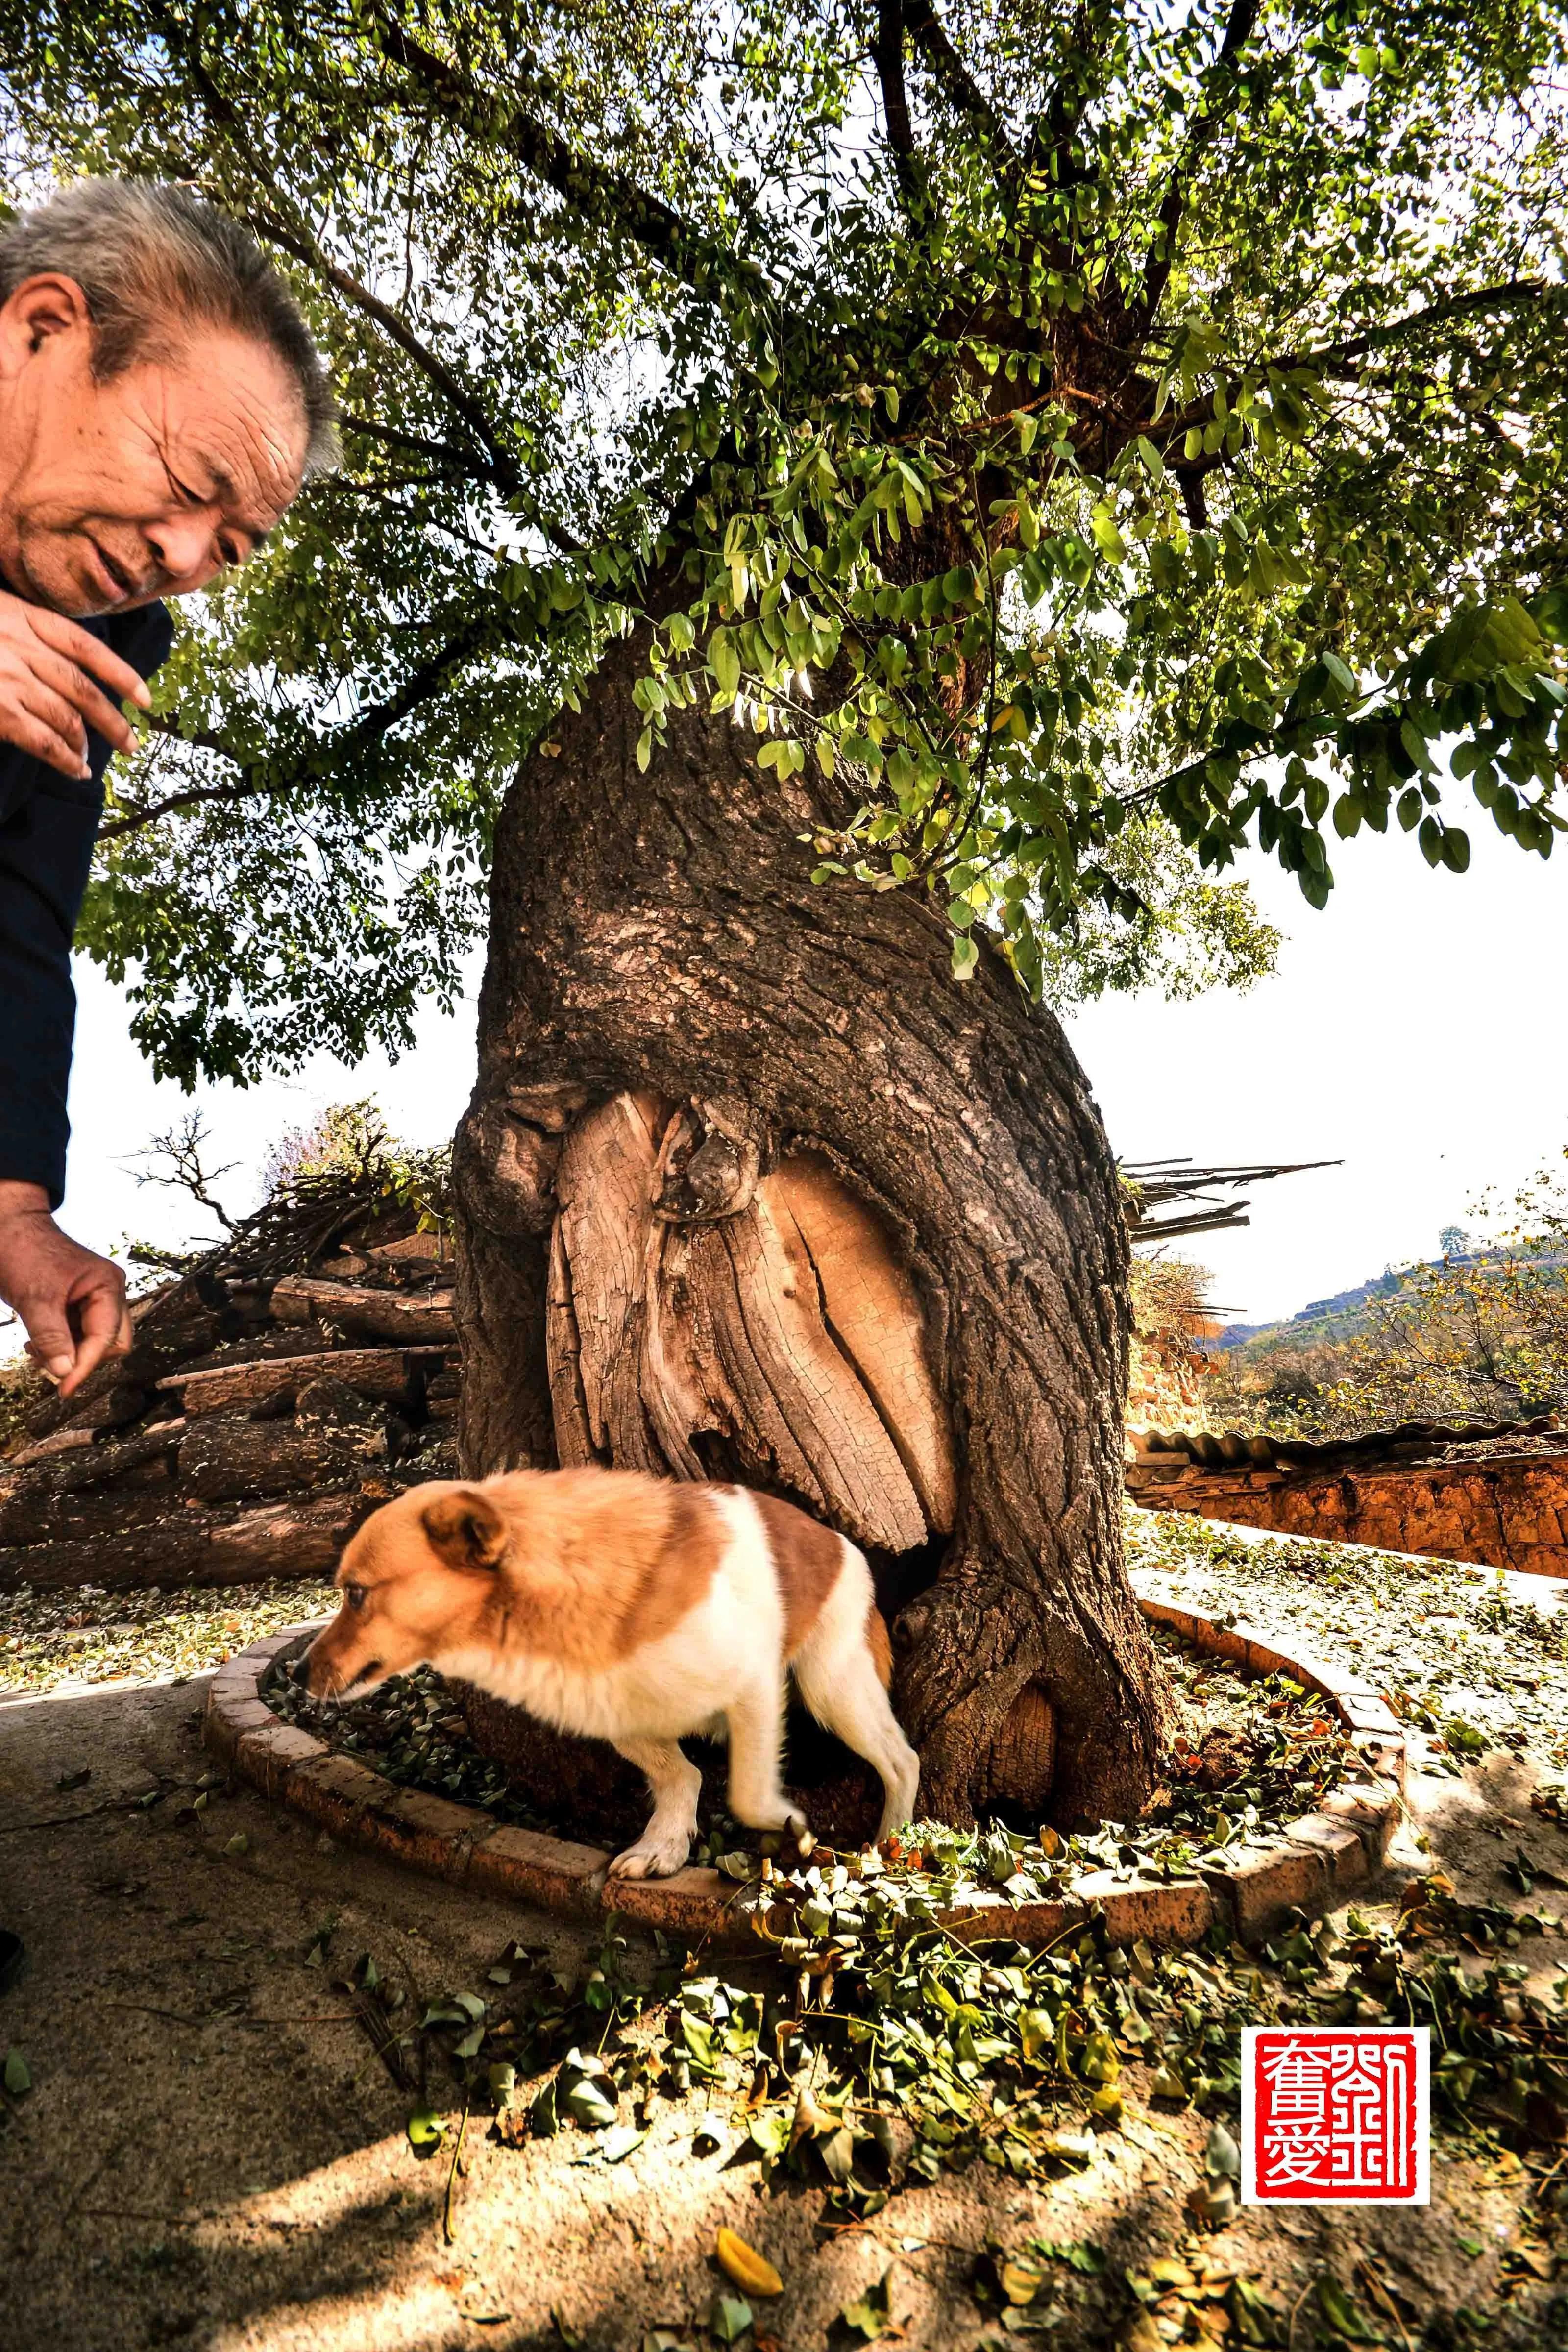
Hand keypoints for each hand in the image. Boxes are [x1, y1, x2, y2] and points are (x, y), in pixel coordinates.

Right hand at [0, 587, 150, 779]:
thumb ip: (24, 633)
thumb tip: (57, 666)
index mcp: (23, 617)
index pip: (85, 646)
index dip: (120, 674)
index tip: (146, 697)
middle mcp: (21, 645)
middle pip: (82, 688)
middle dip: (112, 720)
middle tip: (131, 744)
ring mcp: (9, 678)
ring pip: (66, 716)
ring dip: (86, 743)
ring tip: (92, 760)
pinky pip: (42, 740)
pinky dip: (65, 759)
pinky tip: (76, 770)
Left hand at [0, 1183, 131, 1398]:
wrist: (8, 1226)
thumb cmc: (22, 1251)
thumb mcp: (35, 1298)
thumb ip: (51, 1337)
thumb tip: (65, 1372)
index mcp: (108, 1286)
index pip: (105, 1338)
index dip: (85, 1366)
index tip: (63, 1390)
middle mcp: (110, 1291)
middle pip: (112, 1343)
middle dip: (82, 1359)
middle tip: (50, 1368)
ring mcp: (97, 1295)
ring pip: (95, 1341)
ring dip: (69, 1353)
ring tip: (35, 1352)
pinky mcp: (82, 1300)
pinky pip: (81, 1332)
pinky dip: (62, 1343)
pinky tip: (37, 1344)